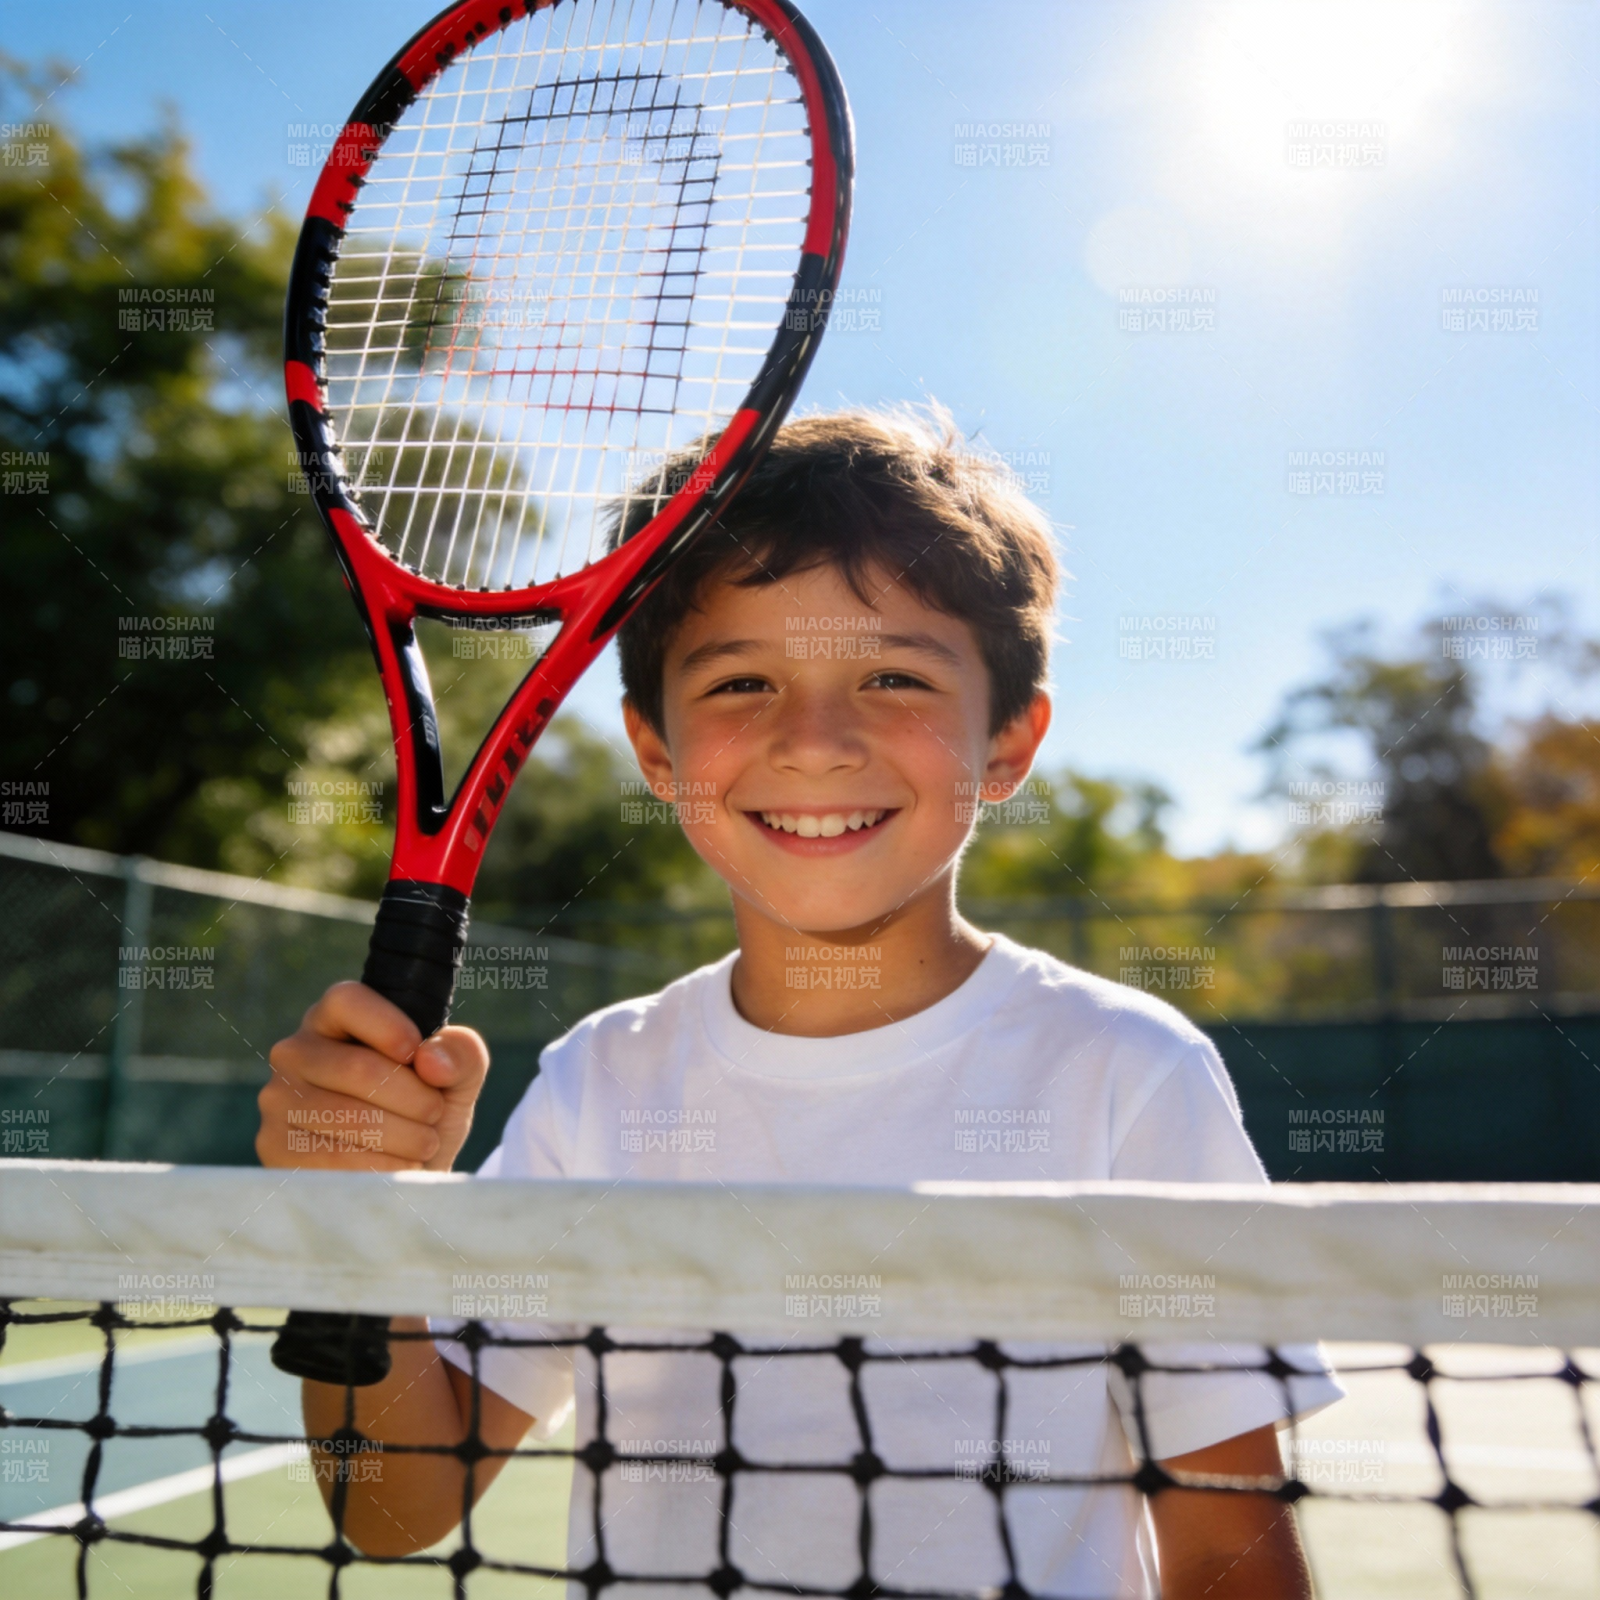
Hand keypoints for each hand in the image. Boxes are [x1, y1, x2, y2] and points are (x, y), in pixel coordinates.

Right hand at [257, 981, 488, 1172]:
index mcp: (335, 1018)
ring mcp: (280, 1099)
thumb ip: (462, 1054)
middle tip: (435, 1114)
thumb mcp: (457, 1078)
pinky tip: (398, 1167)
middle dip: (415, 1099)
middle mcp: (296, 1052)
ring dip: (405, 1137)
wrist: (404, 1175)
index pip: (347, 1000)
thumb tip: (431, 1059)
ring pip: (349, 1116)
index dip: (387, 1025)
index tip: (417, 1053)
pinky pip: (334, 1157)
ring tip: (423, 1143)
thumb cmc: (425, 1113)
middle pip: (359, 1067)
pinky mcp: (275, 1146)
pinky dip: (382, 1167)